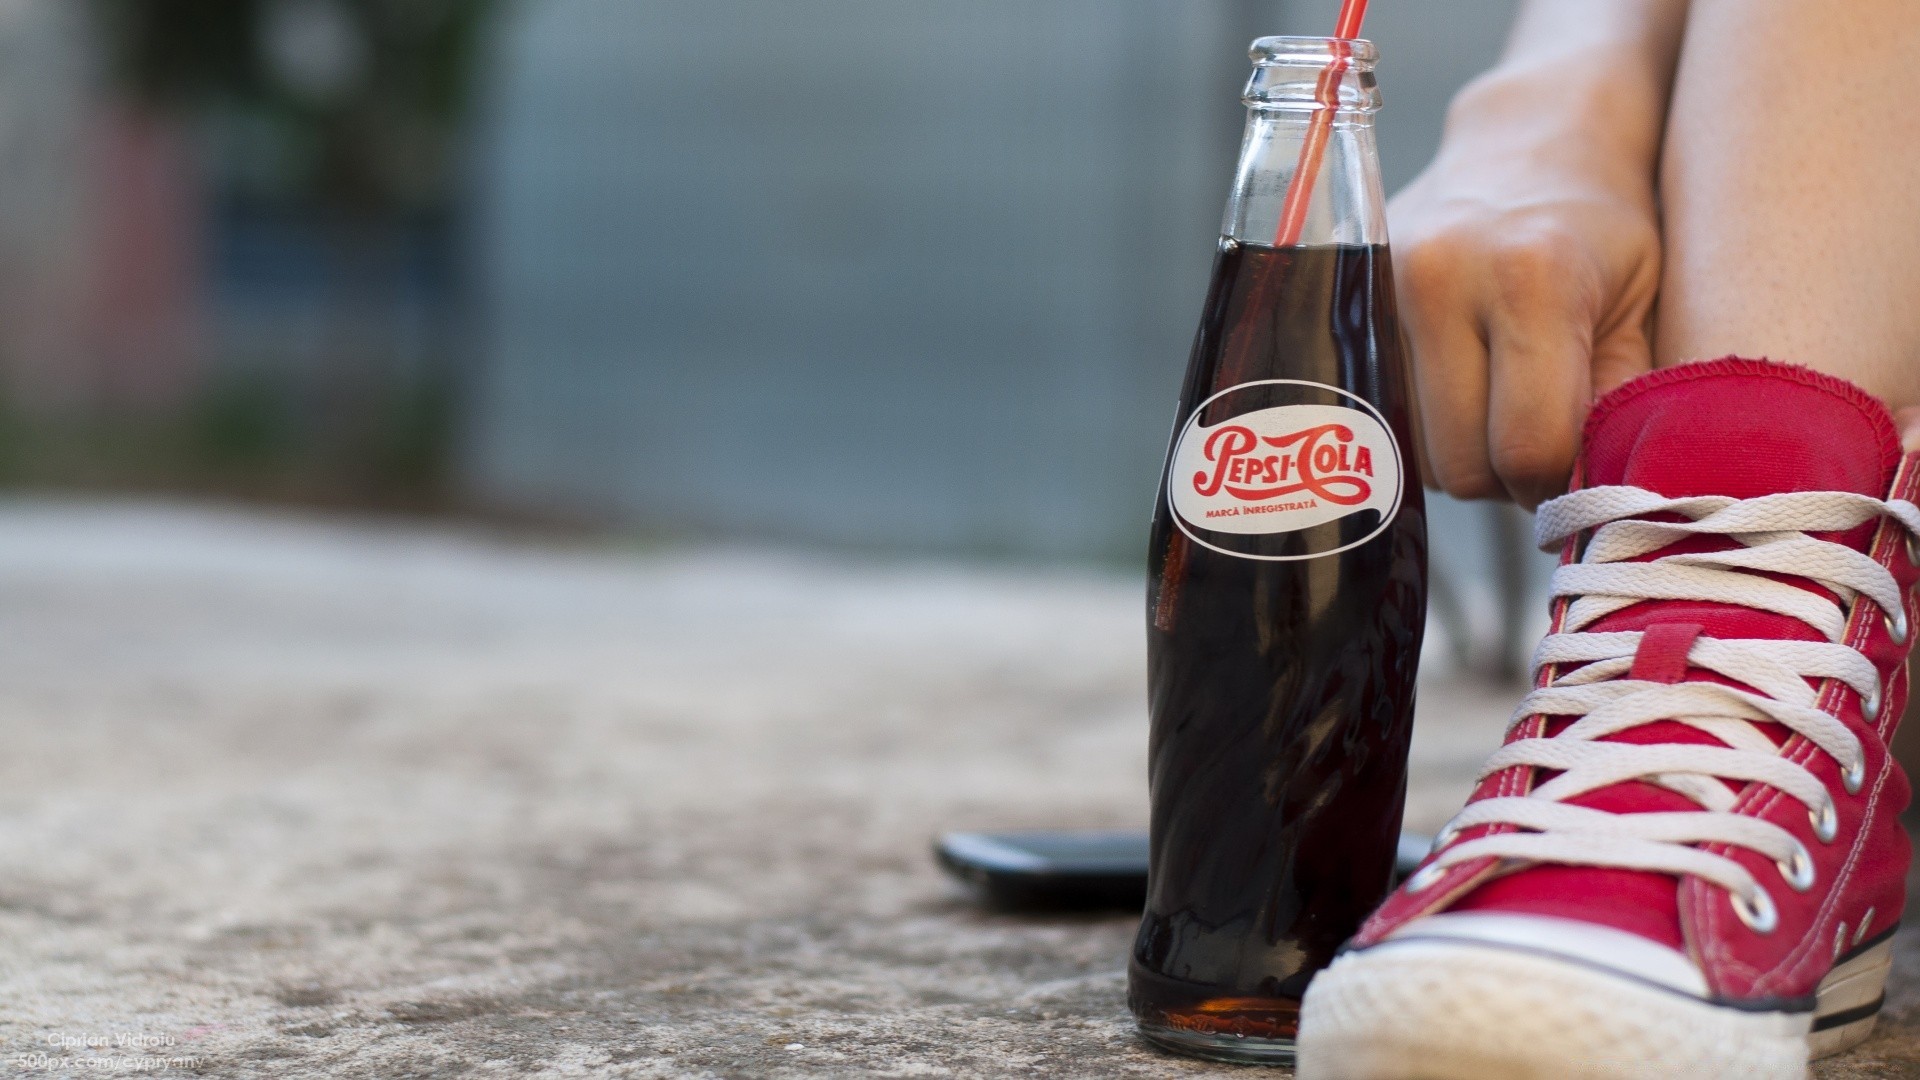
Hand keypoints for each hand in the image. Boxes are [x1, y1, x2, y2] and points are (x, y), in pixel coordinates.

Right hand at [1391, 72, 1663, 507]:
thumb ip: (1625, 408)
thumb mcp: (1645, 310)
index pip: (1527, 449)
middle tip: (1540, 440)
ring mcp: (1381, 288)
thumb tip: (1600, 503)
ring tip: (1497, 402)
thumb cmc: (1605, 226)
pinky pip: (1382, 414)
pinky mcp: (1348, 300)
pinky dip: (1424, 424)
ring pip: (1414, 452)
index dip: (1559, 481)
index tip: (1578, 465)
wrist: (1528, 141)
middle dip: (1507, 476)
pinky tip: (1457, 386)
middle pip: (1462, 465)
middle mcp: (1440, 279)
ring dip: (1462, 453)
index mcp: (1532, 279)